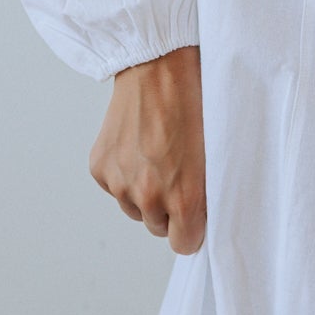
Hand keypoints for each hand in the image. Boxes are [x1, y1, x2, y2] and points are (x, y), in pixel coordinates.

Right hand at [88, 45, 206, 254]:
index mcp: (183, 198)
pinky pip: (114, 187)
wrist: (158, 69)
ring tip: (157, 156)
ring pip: (134, 208)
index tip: (194, 211)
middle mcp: (148, 197)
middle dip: (168, 207)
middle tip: (177, 173)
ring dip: (144, 192)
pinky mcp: (99, 168)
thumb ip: (206, 195)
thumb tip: (201, 220)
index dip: (191, 227)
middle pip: (157, 227)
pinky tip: (136, 147)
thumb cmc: (195, 105)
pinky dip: (124, 174)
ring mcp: (119, 183)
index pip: (183, 244)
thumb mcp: (215, 155)